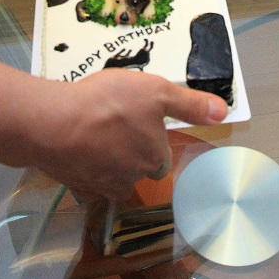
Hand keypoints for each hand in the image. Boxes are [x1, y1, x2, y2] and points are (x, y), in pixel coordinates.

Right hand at [27, 69, 227, 200]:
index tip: (139, 122)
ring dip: (107, 158)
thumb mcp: (156, 91)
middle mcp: (131, 179)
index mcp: (153, 158)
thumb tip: (224, 113)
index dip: (153, 139)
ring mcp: (100, 187)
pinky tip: (75, 144)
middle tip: (115, 122)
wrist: (54, 123)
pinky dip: (83, 165)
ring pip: (112, 176)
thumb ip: (190, 105)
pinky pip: (85, 178)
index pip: (162, 157)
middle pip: (137, 169)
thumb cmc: (109, 103)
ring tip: (93, 130)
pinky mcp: (74, 185)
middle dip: (130, 151)